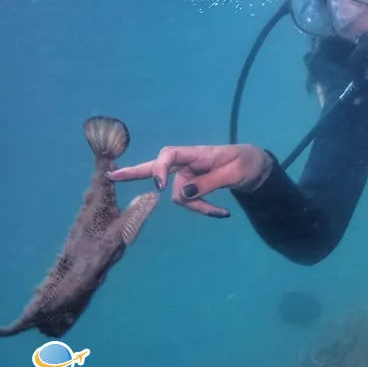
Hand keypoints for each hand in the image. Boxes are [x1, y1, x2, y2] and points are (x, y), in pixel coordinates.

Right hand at [107, 144, 272, 217]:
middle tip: (110, 175)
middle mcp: (189, 163)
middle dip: (134, 173)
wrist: (257, 167)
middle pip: (156, 166)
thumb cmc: (247, 163)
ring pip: (179, 196)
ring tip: (221, 212)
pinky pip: (189, 201)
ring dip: (197, 207)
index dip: (159, 168)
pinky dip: (202, 209)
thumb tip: (181, 194)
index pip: (170, 154)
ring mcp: (189, 175)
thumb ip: (210, 182)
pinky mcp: (193, 186)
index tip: (159, 185)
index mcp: (198, 153)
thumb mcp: (235, 173)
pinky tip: (221, 213)